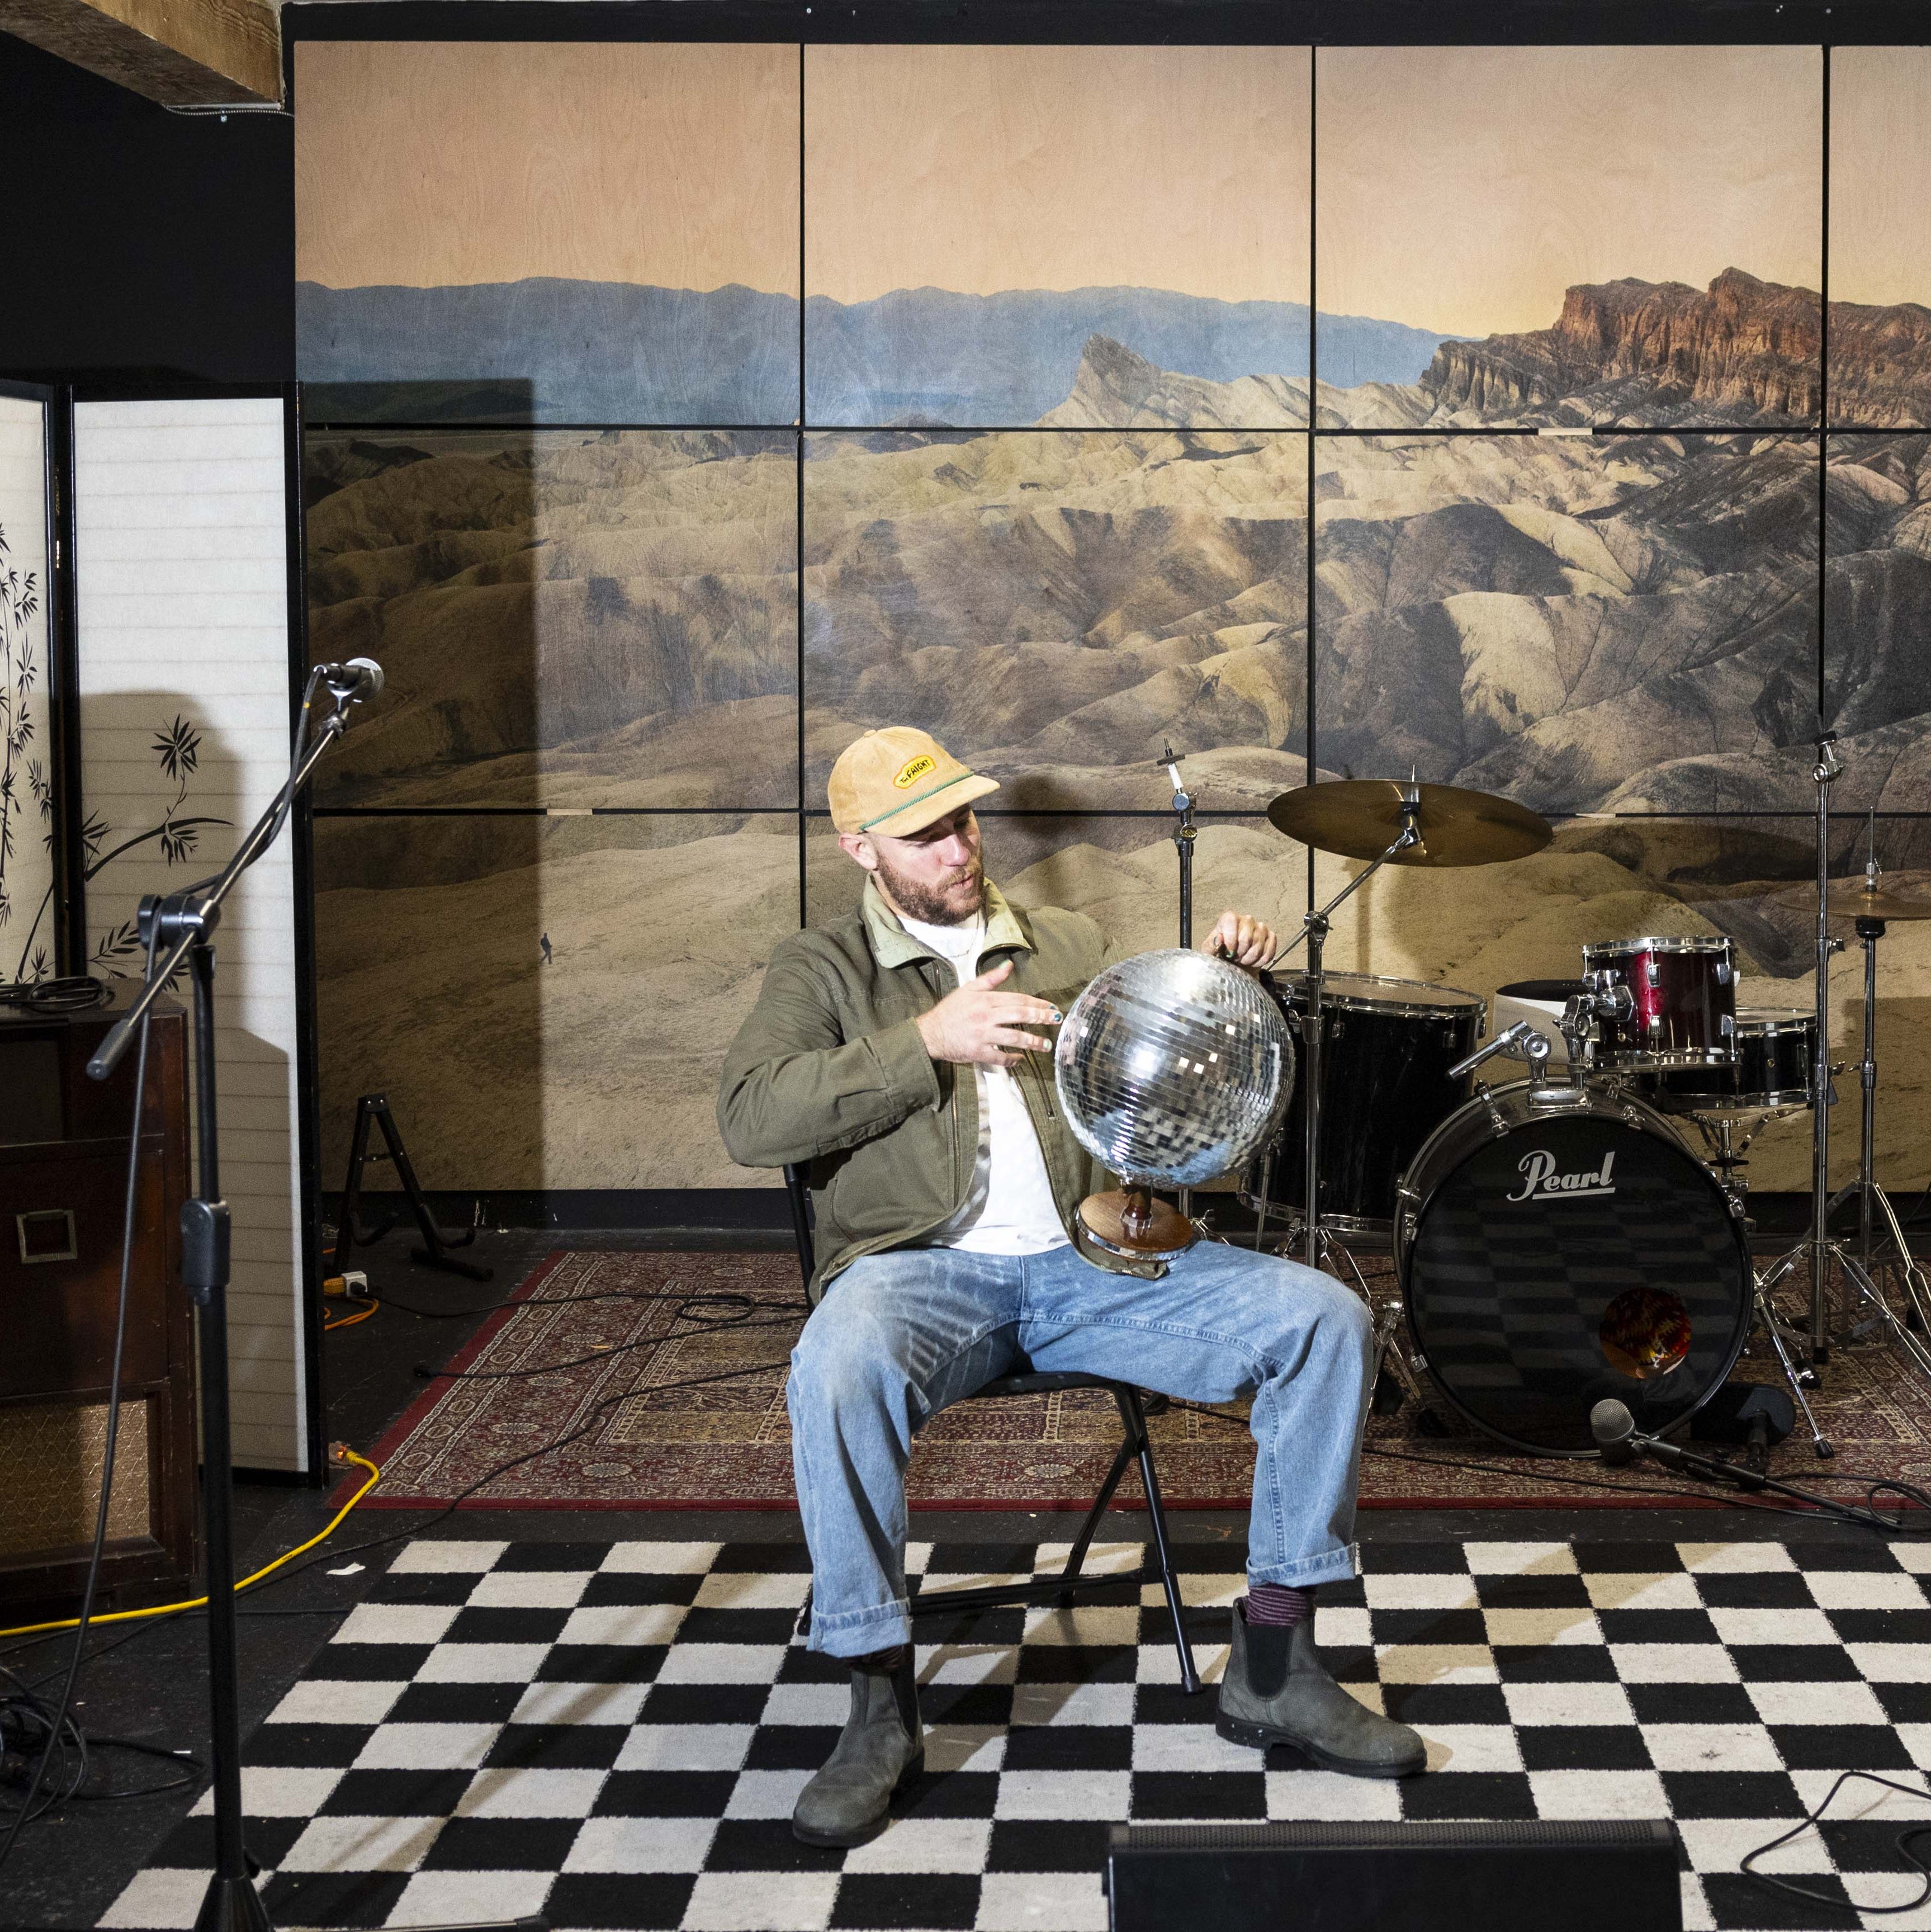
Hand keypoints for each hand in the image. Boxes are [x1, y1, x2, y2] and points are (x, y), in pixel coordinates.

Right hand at [915, 960, 1060, 1067]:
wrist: (930, 1032)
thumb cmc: (950, 1010)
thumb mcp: (968, 989)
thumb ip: (991, 978)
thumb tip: (1009, 964)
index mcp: (985, 999)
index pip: (1017, 999)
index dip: (1036, 1003)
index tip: (1051, 1007)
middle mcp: (986, 1016)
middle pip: (1019, 1015)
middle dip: (1041, 1017)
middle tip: (1057, 1020)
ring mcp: (982, 1035)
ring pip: (1013, 1037)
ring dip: (1032, 1041)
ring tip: (1045, 1045)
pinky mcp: (977, 1052)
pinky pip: (999, 1056)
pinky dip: (1012, 1059)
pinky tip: (1021, 1059)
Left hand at [1201, 910, 1274, 968]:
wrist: (1234, 960)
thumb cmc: (1221, 951)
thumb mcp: (1209, 949)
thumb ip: (1212, 944)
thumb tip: (1219, 939)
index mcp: (1230, 918)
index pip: (1231, 921)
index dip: (1229, 940)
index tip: (1227, 952)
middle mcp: (1247, 920)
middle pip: (1246, 939)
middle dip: (1239, 954)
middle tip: (1234, 957)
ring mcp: (1261, 927)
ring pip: (1257, 948)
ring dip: (1248, 959)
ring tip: (1242, 958)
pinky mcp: (1271, 936)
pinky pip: (1268, 952)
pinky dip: (1260, 961)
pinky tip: (1252, 960)